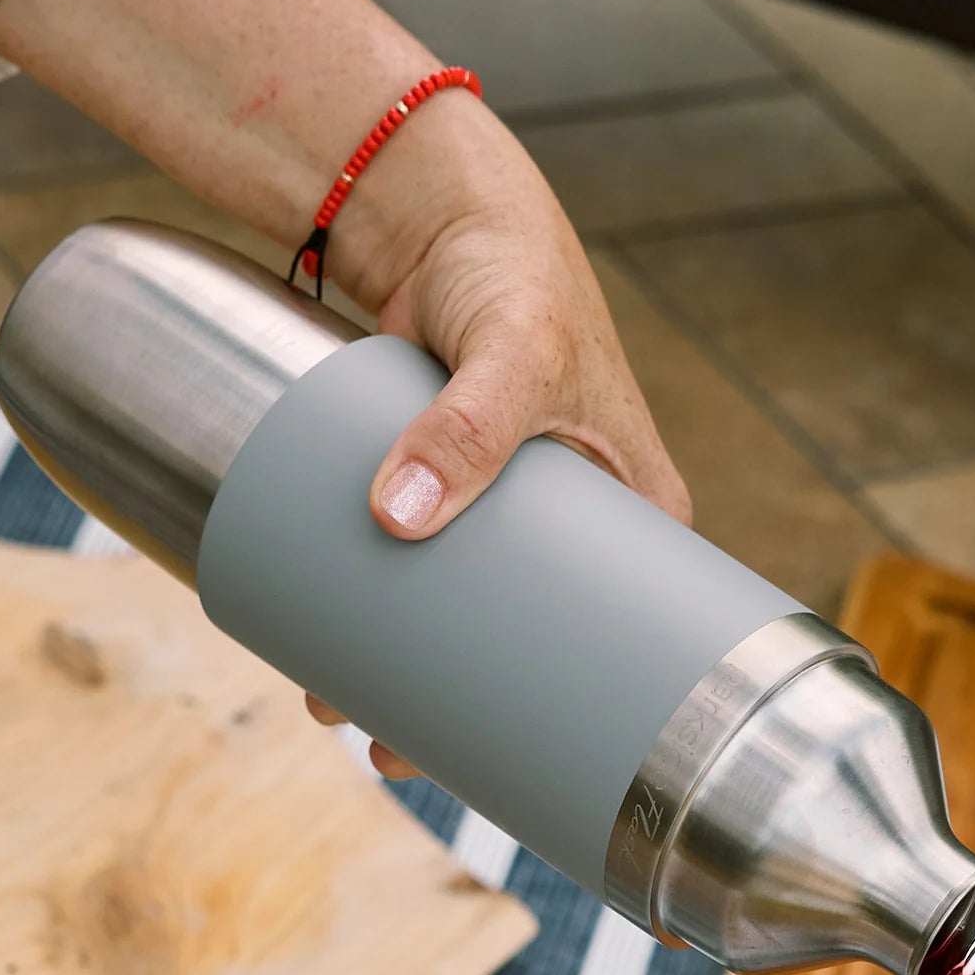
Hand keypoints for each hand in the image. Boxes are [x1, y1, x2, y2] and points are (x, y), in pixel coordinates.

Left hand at [305, 105, 688, 776]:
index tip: (525, 773)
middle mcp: (578, 532)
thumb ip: (465, 427)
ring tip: (338, 712)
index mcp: (638, 516)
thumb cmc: (512, 269)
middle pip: (530, 653)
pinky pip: (419, 575)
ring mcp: (507, 519)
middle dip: (465, 714)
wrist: (436, 202)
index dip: (586, 721)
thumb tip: (398, 520)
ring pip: (465, 622)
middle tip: (392, 754)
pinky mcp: (443, 494)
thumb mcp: (513, 351)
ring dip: (407, 674)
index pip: (635, 648)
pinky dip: (383, 616)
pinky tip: (337, 653)